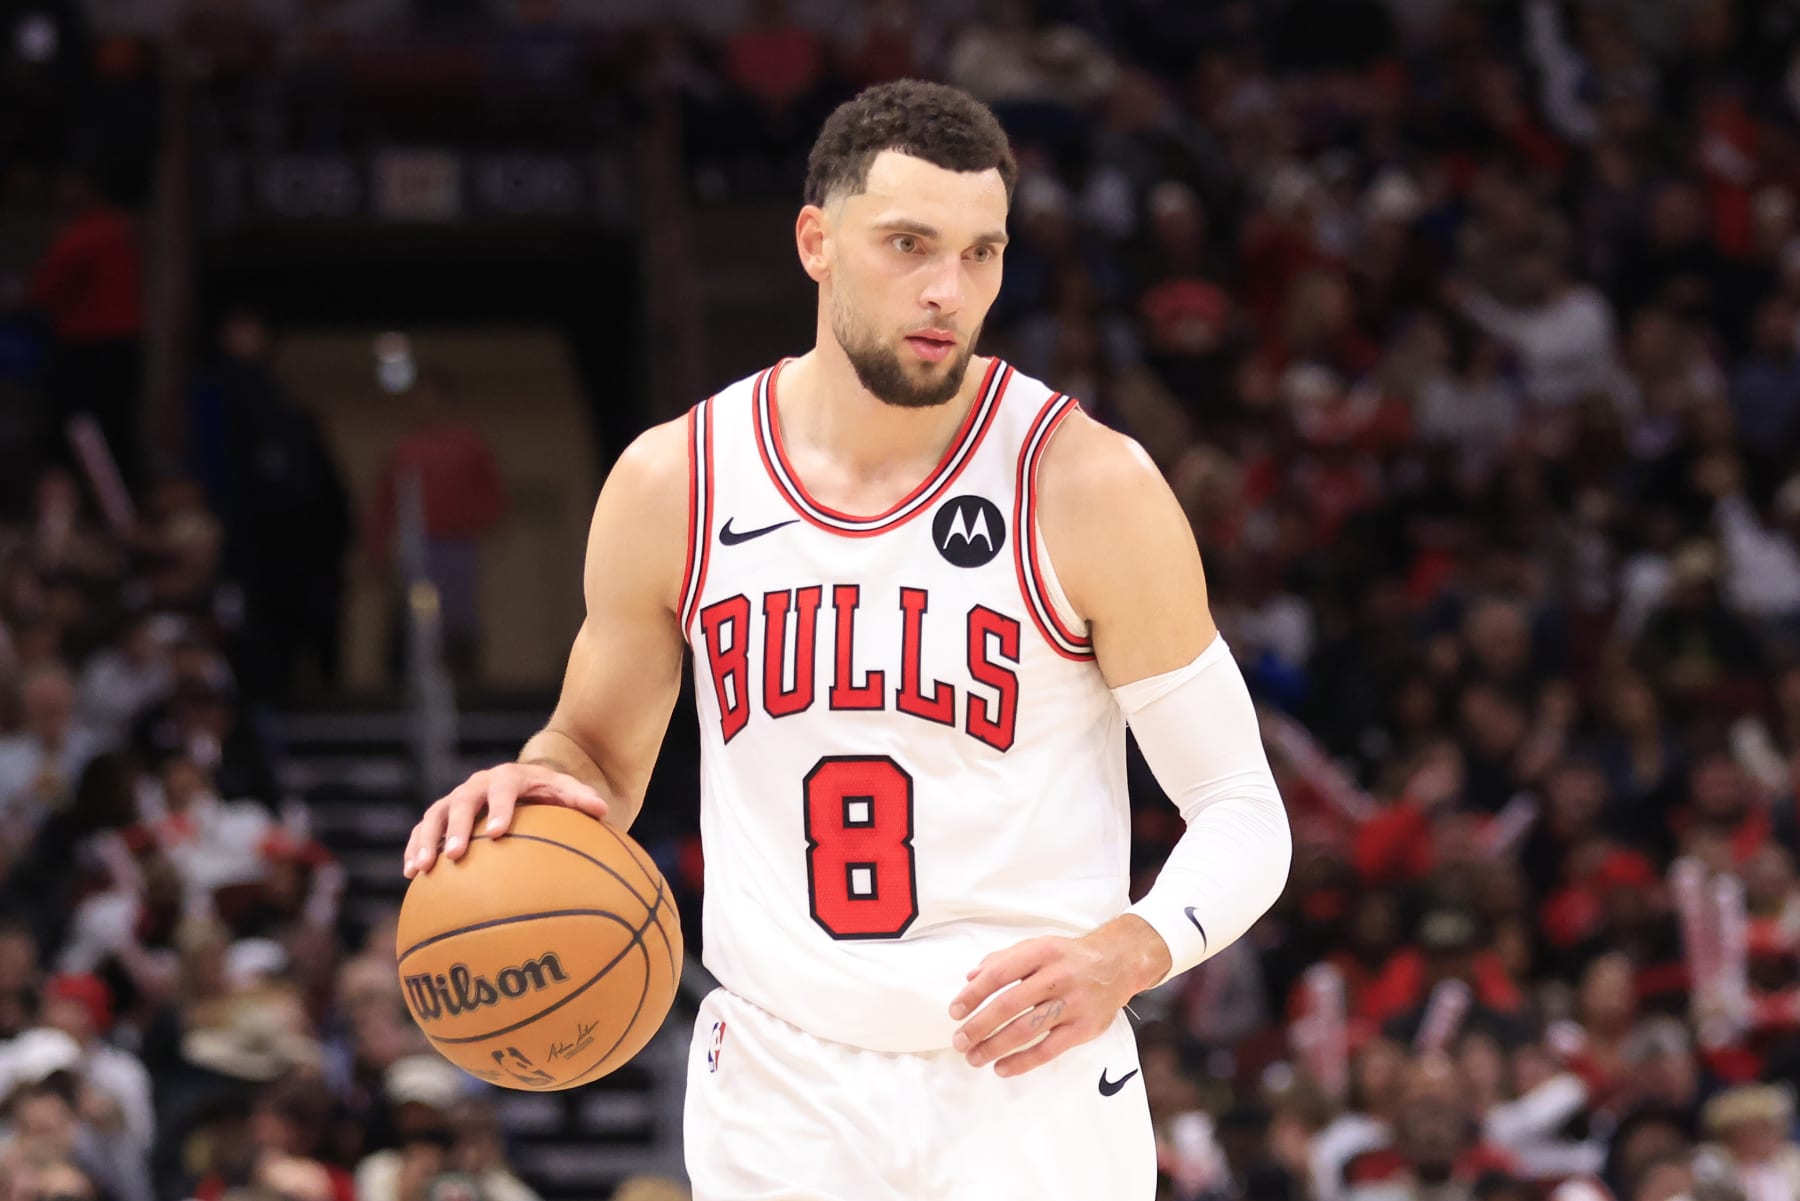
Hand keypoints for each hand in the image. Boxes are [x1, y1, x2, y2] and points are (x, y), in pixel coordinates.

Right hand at [403, 762, 608, 877]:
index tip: (496, 832)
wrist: (526, 784)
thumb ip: (581, 798)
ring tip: (422, 868)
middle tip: (456, 854)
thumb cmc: (550, 795)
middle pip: (462, 802)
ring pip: (434, 816)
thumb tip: (603, 810)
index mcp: (508, 777)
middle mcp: (477, 785)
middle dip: (457, 827)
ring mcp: (456, 800)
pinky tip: (411, 874)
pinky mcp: (442, 817)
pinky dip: (415, 848)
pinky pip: (422, 831)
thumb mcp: (567, 791)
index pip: (502, 789)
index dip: (498, 808)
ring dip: (426, 840)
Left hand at [947, 916, 1169, 1077]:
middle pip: (1010, 1004)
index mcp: (1042, 952)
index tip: (955, 1011)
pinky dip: (1022, 1062)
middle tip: (959, 1041)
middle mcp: (1058, 976)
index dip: (974, 994)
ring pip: (1027, 1029)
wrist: (1118, 964)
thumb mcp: (1038, 947)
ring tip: (974, 1058)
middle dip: (979, 1025)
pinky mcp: (1085, 1028)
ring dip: (995, 1046)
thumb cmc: (1068, 957)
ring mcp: (1074, 1003)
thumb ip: (1004, 960)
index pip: (999, 974)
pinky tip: (1002, 1068)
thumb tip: (970, 977)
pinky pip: (1049, 1049)